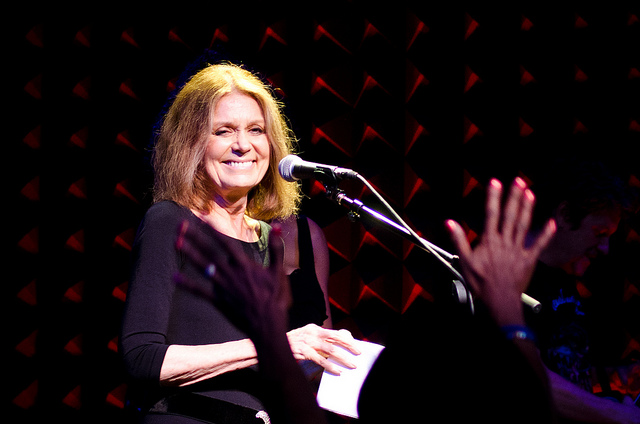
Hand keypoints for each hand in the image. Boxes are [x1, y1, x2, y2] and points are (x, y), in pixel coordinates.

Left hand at [175, 218, 291, 338]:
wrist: (268, 325)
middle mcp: (230, 273)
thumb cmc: (276, 298)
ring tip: (176, 242)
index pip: (226, 243)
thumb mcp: (279, 271)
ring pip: (202, 267)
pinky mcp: (218, 301)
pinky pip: (199, 291)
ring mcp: (222, 287)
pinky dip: (187, 284)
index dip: (214, 230)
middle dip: (194, 237)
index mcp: (244, 265)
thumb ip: (276, 247)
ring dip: (188, 253)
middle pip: (209, 251)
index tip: (202, 218)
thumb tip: (276, 226)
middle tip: (180, 225)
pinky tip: (174, 277)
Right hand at [287, 324, 360, 374]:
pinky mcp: (303, 351)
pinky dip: (330, 366)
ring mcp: (308, 341)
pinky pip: (320, 359)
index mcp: (314, 328)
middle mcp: (312, 333)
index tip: (356, 346)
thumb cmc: (292, 343)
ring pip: (330, 349)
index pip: (334, 333)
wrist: (273, 344)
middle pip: (335, 338)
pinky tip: (337, 371)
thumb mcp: (307, 337)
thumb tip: (338, 342)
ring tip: (351, 365)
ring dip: (342, 358)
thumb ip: (321, 339)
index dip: (347, 340)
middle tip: (358, 353)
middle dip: (349, 346)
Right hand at [446, 178, 555, 321]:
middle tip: (518, 180)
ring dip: (527, 208)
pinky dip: (546, 234)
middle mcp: (505, 241)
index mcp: (490, 241)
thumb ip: (458, 240)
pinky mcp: (529, 260)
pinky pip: (539, 245)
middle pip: (510, 215)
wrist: (499, 301)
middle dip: (514, 197)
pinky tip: (552, 222)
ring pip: (523, 225)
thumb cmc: (480, 282)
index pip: (491, 214)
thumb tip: (449, 222)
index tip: (495, 182)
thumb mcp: (465, 262)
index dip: (493, 197)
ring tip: (530, 193)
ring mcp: (519, 250)